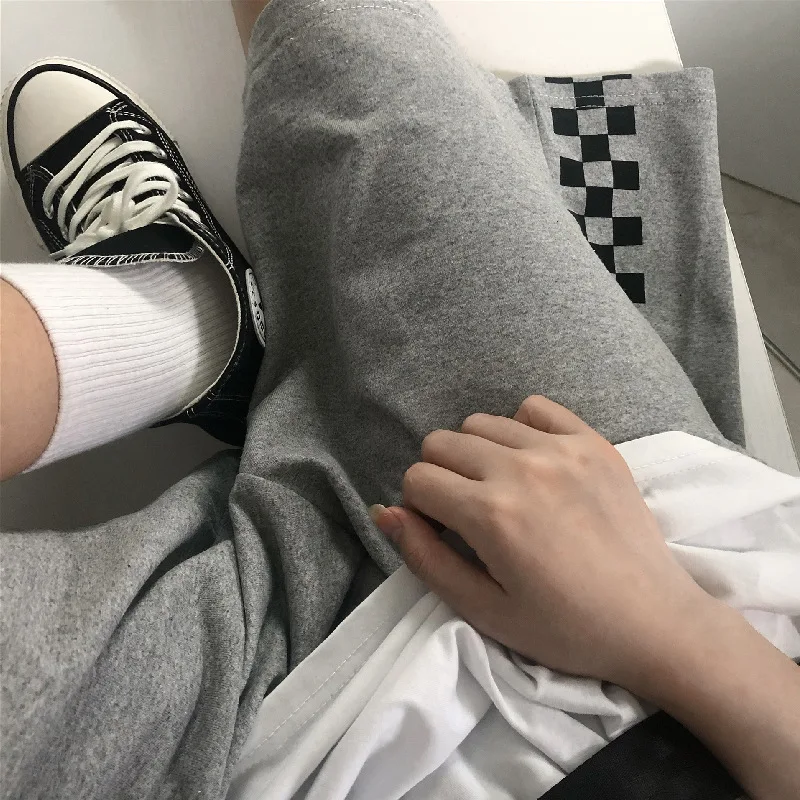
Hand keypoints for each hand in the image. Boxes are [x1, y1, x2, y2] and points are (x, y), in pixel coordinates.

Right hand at [371, 395, 716, 687]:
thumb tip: (386, 511)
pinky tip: (533, 464)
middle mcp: (522, 469)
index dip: (420, 509)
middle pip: (441, 442)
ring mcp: (562, 449)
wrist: (653, 622)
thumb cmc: (565, 628)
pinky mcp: (593, 442)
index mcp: (491, 514)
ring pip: (481, 422)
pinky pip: (534, 408)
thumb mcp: (483, 610)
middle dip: (440, 477)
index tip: (445, 532)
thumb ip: (425, 558)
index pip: (417, 479)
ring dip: (476, 454)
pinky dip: (521, 429)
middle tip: (468, 514)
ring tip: (501, 490)